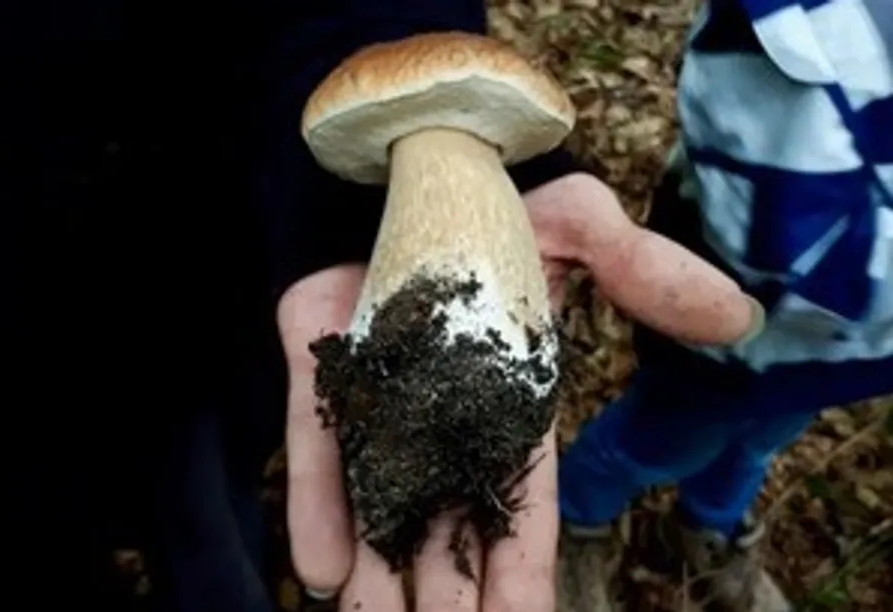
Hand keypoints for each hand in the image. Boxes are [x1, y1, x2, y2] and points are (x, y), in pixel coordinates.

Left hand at [277, 173, 759, 610]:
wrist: (421, 156)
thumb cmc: (507, 193)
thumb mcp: (585, 228)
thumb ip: (648, 274)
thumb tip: (738, 317)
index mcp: (509, 402)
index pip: (521, 507)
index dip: (521, 572)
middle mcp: (445, 413)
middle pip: (448, 525)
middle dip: (447, 596)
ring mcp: (382, 394)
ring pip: (382, 503)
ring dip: (379, 578)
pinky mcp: (324, 363)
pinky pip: (319, 444)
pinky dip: (319, 505)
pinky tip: (323, 570)